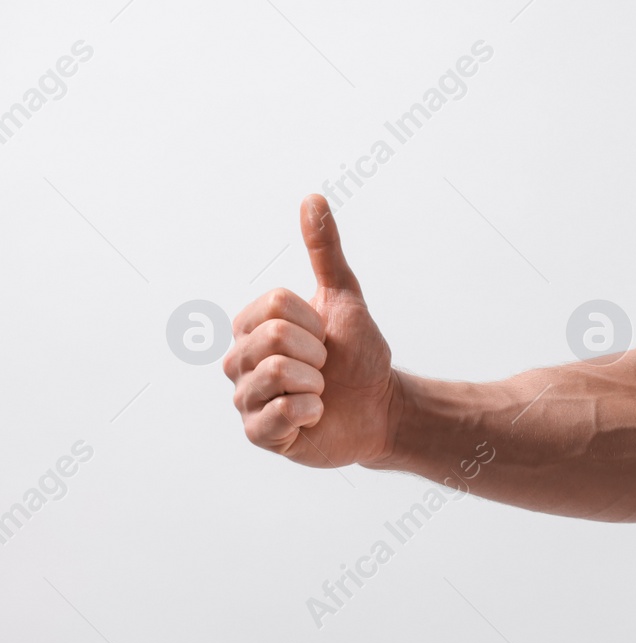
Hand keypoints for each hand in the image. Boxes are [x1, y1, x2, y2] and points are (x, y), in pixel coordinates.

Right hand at [223, 194, 399, 467]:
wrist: (381, 408)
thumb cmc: (358, 357)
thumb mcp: (344, 298)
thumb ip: (325, 252)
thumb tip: (313, 198)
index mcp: (250, 328)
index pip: (274, 307)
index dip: (313, 323)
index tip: (324, 338)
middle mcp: (237, 362)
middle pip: (271, 338)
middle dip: (315, 352)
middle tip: (324, 367)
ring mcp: (245, 399)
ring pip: (273, 373)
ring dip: (314, 382)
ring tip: (319, 390)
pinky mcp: (259, 435)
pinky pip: (280, 414)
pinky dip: (311, 411)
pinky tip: (315, 415)